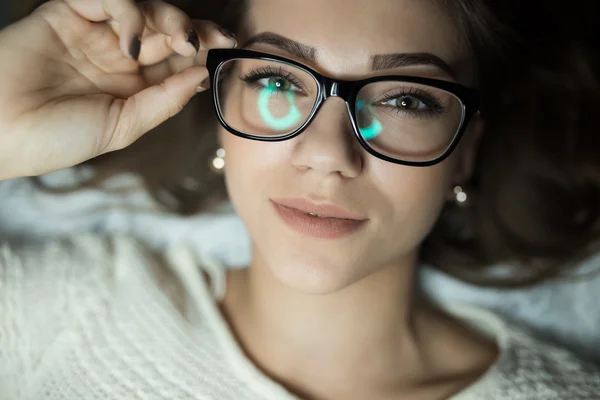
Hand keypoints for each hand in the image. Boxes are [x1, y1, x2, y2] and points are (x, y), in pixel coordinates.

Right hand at [0, 0, 235, 179]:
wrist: (0, 132)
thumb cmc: (57, 138)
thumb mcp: (123, 126)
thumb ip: (162, 101)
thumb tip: (200, 77)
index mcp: (132, 87)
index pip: (176, 60)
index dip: (202, 51)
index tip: (227, 49)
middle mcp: (117, 57)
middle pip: (166, 31)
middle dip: (195, 30)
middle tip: (213, 38)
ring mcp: (94, 34)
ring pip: (144, 10)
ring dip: (170, 19)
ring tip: (180, 39)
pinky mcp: (67, 13)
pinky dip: (127, 13)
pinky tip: (128, 42)